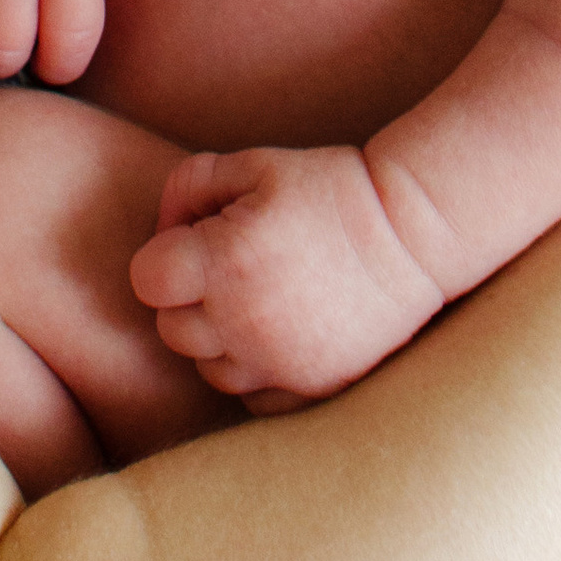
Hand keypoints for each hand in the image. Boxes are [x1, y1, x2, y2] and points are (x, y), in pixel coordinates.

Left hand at [130, 144, 446, 402]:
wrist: (413, 232)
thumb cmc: (329, 188)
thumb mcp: (256, 164)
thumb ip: (191, 184)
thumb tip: (162, 226)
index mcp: (222, 261)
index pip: (147, 280)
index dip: (164, 258)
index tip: (198, 242)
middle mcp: (241, 321)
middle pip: (171, 329)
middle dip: (188, 298)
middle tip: (230, 268)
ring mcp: (276, 363)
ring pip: (208, 369)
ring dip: (218, 339)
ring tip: (259, 300)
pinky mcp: (308, 389)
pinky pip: (251, 396)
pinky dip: (255, 372)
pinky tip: (280, 334)